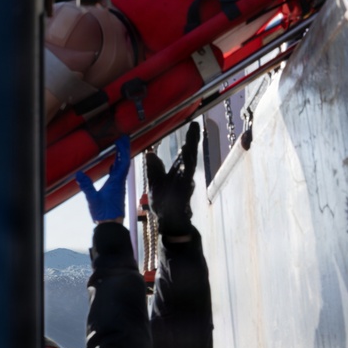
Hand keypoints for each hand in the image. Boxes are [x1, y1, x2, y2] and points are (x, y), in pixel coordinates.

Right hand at [75, 137, 130, 222]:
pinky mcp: (116, 190)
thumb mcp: (93, 199)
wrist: (111, 225)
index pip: (123, 163)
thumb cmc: (104, 213)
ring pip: (122, 168)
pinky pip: (119, 175)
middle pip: (124, 163)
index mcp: (116, 182)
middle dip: (124, 150)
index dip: (123, 150)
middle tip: (122, 139)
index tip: (122, 140)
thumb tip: (79, 174)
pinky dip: (117, 166)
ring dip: (121, 157)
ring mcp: (119, 186)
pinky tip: (113, 165)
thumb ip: (86, 186)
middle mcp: (120, 183)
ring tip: (118, 148)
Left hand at [145, 122, 198, 236]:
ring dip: (190, 154)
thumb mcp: (154, 182)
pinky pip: (186, 183)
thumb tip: (150, 154)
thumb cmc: (164, 203)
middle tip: (196, 127)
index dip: (190, 139)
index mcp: (177, 171)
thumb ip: (154, 169)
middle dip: (193, 141)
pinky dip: (187, 173)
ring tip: (191, 141)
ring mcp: (185, 185)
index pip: (184, 152)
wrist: (169, 222)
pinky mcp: (183, 196)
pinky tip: (187, 165)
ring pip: (189, 167)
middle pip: (189, 155)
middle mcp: (183, 176)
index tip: (194, 125)